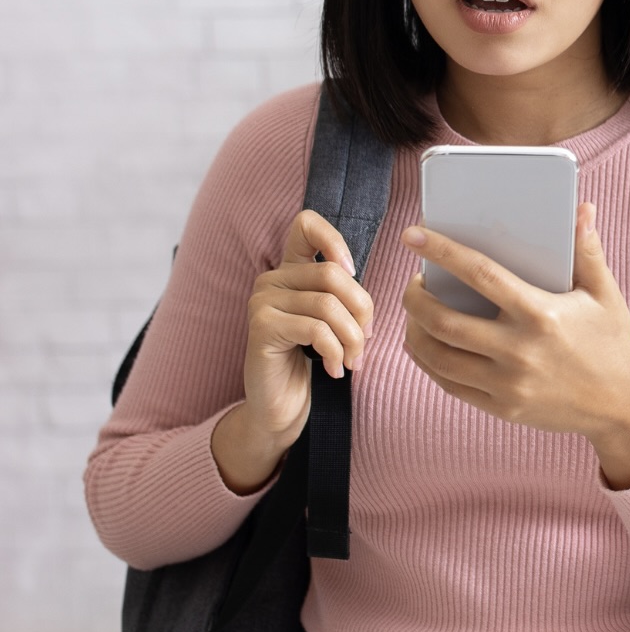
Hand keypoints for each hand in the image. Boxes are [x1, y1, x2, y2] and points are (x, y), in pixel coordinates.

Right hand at [213, 210, 375, 492]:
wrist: (282, 407)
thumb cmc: (314, 362)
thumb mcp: (336, 322)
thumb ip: (346, 296)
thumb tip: (366, 289)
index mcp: (292, 270)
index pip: (306, 224)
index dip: (335, 239)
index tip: (353, 271)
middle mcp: (272, 279)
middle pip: (333, 274)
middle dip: (362, 310)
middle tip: (366, 341)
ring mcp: (262, 301)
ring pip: (328, 304)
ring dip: (352, 337)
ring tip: (353, 360)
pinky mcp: (261, 327)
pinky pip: (316, 329)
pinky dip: (335, 351)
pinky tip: (335, 369)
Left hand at [400, 203, 629, 488]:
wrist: (625, 406)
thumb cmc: (612, 343)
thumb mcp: (604, 295)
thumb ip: (587, 252)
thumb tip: (582, 209)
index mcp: (541, 315)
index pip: (480, 275)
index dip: (442, 252)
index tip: (413, 235)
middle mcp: (520, 351)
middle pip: (443, 321)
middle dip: (415, 298)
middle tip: (415, 283)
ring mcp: (508, 384)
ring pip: (437, 356)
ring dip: (415, 331)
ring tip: (418, 313)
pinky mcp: (503, 407)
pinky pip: (449, 384)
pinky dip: (429, 361)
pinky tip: (429, 343)